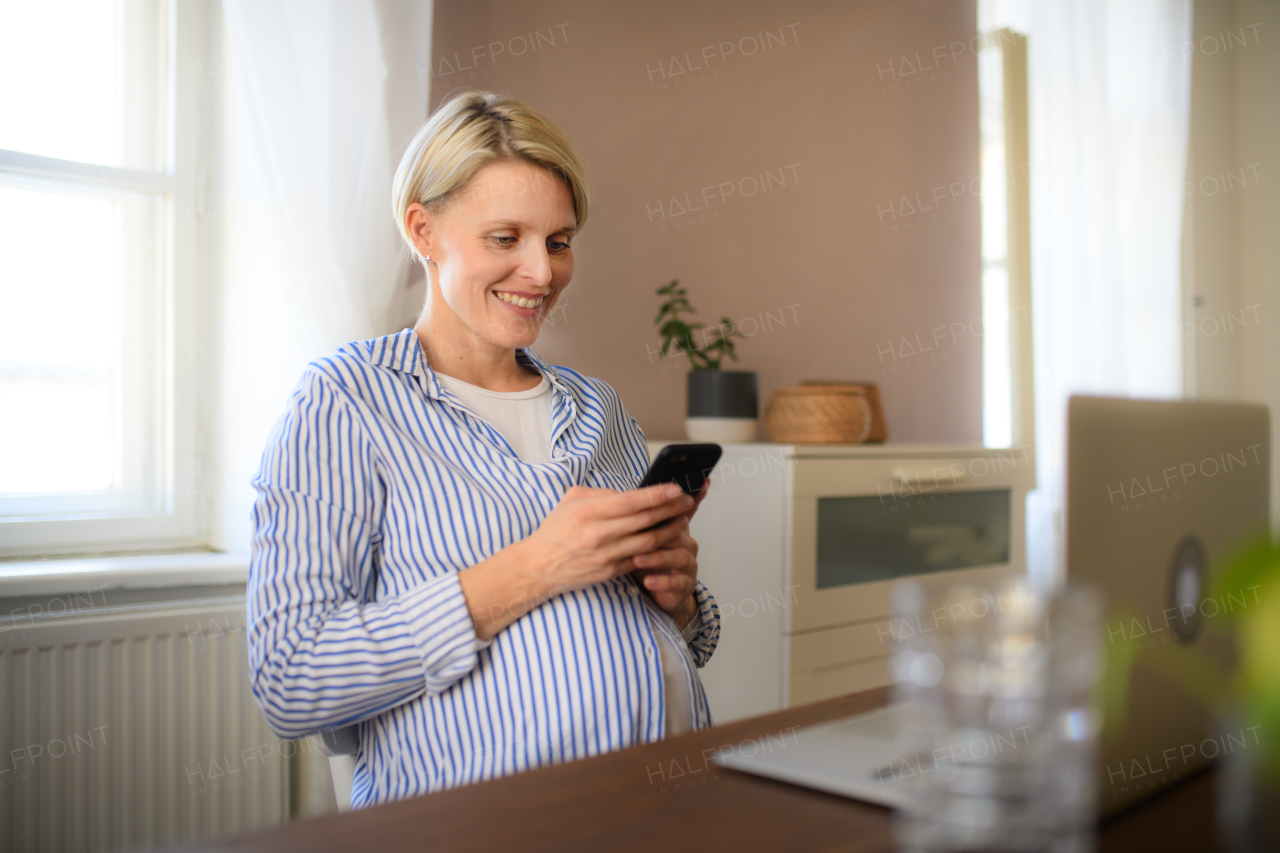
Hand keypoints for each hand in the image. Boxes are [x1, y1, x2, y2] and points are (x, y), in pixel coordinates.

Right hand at [524, 482, 693, 596]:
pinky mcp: (610, 572)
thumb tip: (630, 493)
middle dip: (671, 509)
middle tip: (686, 501)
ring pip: (648, 542)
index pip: (631, 501)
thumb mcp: (571, 499)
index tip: (676, 488)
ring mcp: (606, 556)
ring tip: (682, 519)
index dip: (657, 494)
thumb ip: (601, 493)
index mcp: (587, 512)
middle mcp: (598, 535)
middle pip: (645, 521)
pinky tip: (667, 540)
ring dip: (670, 530)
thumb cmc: (556, 530)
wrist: (539, 567)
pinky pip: (641, 559)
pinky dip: (657, 549)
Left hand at [630, 479, 709, 628]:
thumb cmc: (647, 562)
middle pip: (678, 531)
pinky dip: (662, 581)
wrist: (658, 592)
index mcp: (675, 528)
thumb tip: (623, 494)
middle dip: (661, 530)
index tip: (702, 482)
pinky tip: (648, 580)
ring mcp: (688, 564)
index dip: (694, 495)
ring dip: (657, 557)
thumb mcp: (641, 536)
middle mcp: (685, 543)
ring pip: (679, 556)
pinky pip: (677, 582)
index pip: (685, 508)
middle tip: (641, 531)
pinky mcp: (685, 584)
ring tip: (638, 559)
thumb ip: (639, 517)